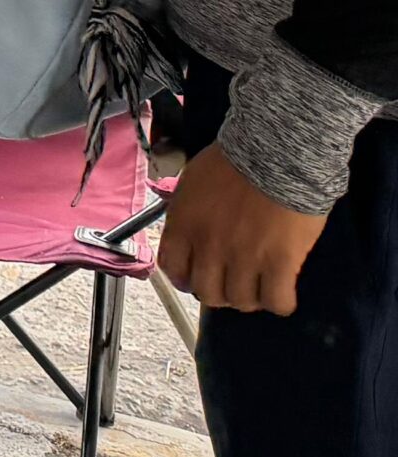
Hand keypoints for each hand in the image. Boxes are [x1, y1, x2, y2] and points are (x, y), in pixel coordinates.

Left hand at [156, 145, 327, 314]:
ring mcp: (244, 258)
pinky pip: (277, 301)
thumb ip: (187, 212)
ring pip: (242, 301)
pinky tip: (282, 290)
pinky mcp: (279, 264)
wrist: (275, 154)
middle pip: (208, 292)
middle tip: (232, 282)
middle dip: (220, 292)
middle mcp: (208, 247)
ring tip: (259, 285)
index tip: (197, 277)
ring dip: (249, 298)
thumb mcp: (193, 182)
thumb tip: (189, 229)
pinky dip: (280, 301)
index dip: (186, 278)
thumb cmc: (235, 161)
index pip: (173, 269)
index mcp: (183, 225)